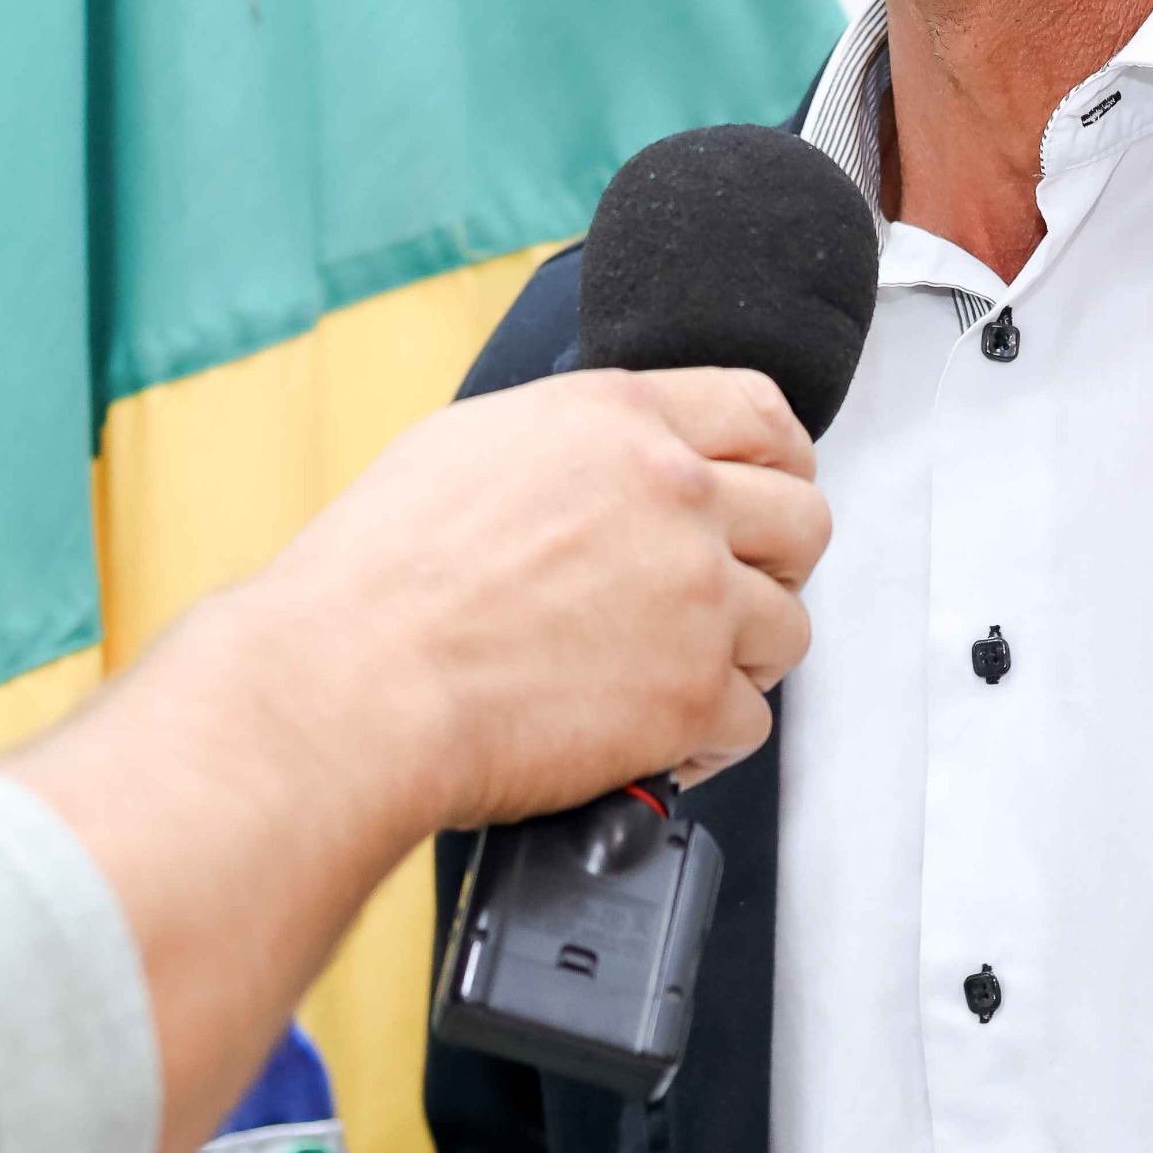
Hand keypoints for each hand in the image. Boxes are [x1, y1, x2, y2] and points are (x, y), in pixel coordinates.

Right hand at [0, 363, 823, 1152]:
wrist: (349, 683)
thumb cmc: (376, 578)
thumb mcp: (470, 448)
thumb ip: (572, 447)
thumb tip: (609, 467)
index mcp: (619, 419)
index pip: (761, 412)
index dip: (779, 458)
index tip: (771, 487)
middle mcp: (675, 494)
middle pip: (802, 518)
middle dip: (775, 561)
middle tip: (731, 594)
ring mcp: (694, 595)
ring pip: (787, 626)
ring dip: (740, 656)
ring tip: (673, 676)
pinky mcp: (691, 695)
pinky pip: (750, 721)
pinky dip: (708, 741)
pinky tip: (654, 740)